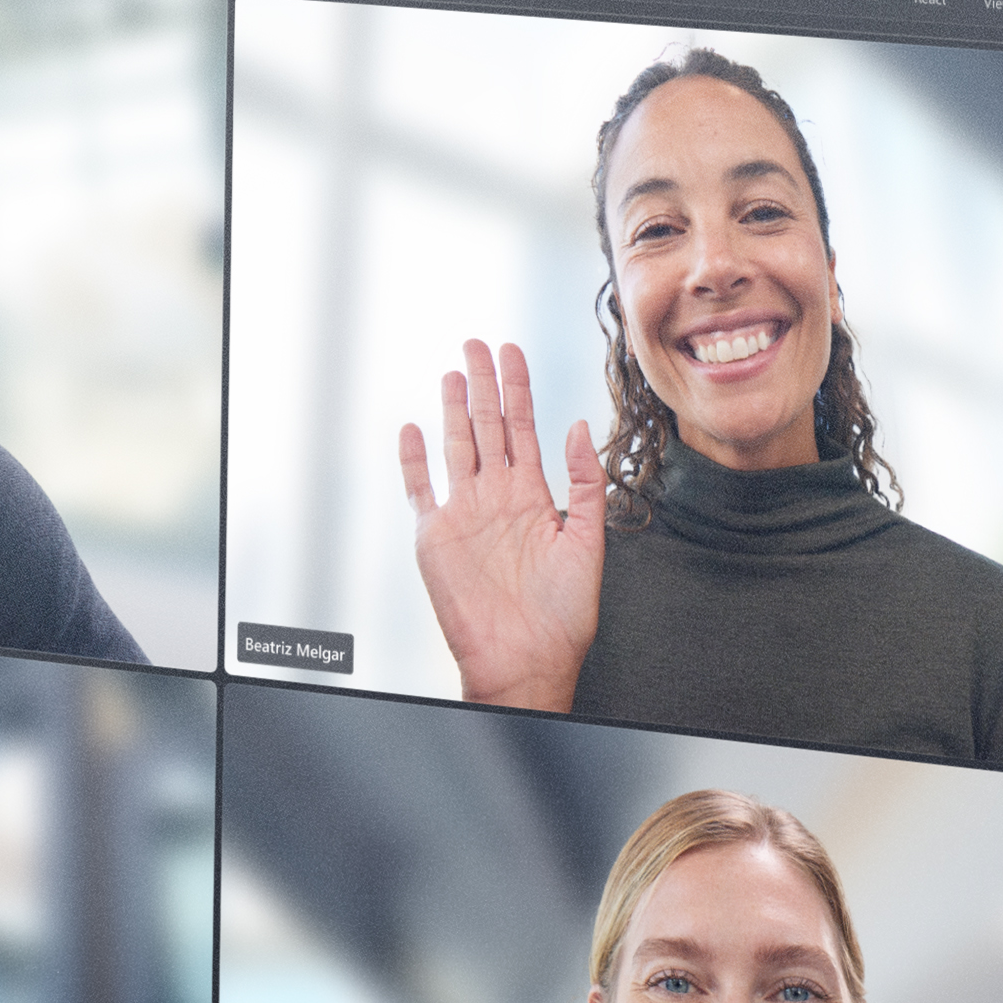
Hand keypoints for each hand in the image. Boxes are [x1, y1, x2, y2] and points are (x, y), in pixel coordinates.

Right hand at [400, 334, 606, 710]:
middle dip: (484, 384)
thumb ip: (584, 483)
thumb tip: (577, 427)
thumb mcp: (588, 541)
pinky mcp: (435, 537)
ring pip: (456, 447)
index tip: (511, 351)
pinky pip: (420, 489)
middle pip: (487, 427)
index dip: (517, 389)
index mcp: (533, 495)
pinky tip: (414, 428)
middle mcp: (497, 497)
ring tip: (454, 371)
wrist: (528, 659)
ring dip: (455, 409)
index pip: (522, 428)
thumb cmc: (564, 613)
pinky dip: (414, 459)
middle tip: (477, 343)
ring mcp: (464, 514)